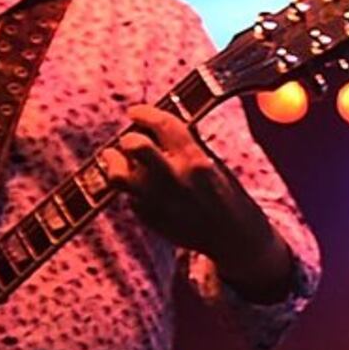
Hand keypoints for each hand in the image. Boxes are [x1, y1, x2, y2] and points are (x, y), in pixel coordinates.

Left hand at [114, 101, 290, 289]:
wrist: (232, 237)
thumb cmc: (224, 196)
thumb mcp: (213, 164)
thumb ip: (186, 145)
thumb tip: (159, 124)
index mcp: (195, 160)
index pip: (162, 124)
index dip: (144, 113)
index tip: (135, 112)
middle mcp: (174, 178)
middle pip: (134, 145)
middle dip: (129, 138)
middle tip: (130, 140)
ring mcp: (158, 200)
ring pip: (117, 174)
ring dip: (116, 163)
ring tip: (119, 161)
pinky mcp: (148, 217)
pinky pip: (128, 195)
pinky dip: (133, 188)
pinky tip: (145, 189)